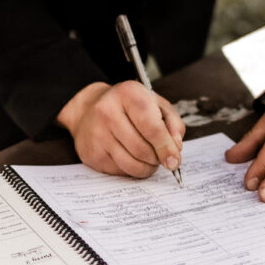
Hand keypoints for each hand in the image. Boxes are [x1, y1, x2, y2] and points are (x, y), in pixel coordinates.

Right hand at [56, 81, 185, 177]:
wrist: (89, 109)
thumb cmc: (128, 106)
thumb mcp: (154, 103)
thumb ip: (172, 122)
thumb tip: (176, 147)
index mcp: (128, 93)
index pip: (151, 126)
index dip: (166, 146)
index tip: (175, 159)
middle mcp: (108, 111)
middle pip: (142, 149)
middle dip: (157, 158)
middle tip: (161, 156)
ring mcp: (97, 134)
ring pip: (131, 164)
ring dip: (147, 167)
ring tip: (149, 158)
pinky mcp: (92, 153)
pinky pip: (120, 171)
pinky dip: (132, 169)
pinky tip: (132, 157)